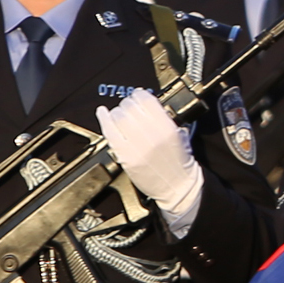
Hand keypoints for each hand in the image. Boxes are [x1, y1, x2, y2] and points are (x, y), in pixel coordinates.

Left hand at [98, 90, 201, 230]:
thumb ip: (165, 118)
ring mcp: (136, 146)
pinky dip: (104, 119)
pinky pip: (109, 132)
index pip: (146, 100)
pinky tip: (103, 113)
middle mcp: (151, 135)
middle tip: (130, 108)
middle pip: (130, 107)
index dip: (139, 94)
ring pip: (118, 117)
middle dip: (128, 104)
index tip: (138, 96)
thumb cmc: (179, 163)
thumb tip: (146, 104)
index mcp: (167, 128)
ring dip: (118, 113)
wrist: (177, 188)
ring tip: (120, 116)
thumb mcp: (180, 135)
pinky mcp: (125, 156)